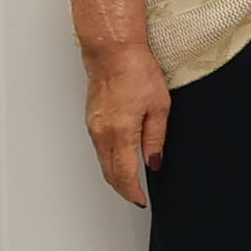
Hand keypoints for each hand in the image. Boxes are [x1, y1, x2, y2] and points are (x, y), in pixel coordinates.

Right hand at [82, 37, 171, 204]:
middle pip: (109, 173)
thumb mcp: (159, 106)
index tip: (141, 200)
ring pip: (102, 161)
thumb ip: (155, 139)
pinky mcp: (91, 119)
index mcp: (121, 132)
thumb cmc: (136, 70)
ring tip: (130, 180)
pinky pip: (98, 148)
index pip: (125, 174)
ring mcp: (94, 126)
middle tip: (136, 195)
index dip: (133, 192)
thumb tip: (154, 163)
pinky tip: (119, 157)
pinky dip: (108, 159)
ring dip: (114, 175)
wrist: (112, 51)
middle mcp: (102, 133)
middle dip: (122, 188)